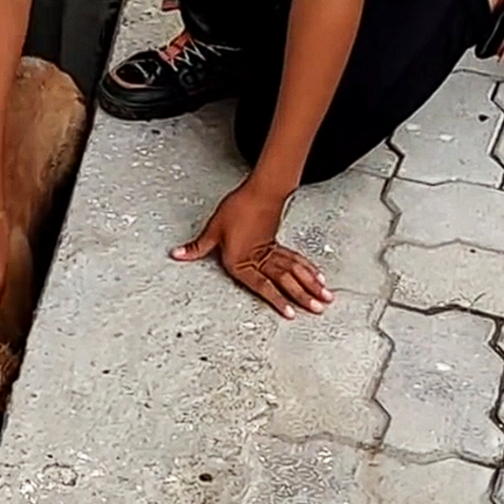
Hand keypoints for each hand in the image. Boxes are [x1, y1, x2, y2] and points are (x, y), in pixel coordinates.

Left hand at [172, 179, 333, 317]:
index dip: (277, 300)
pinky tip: (317, 276)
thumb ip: (197, 247)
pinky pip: (296, 260)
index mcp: (243, 260)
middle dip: (304, 296)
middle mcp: (261, 259)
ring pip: (295, 272)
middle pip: (286, 280)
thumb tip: (177, 254)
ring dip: (311, 285)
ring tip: (326, 297)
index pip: (262, 285)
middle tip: (319, 308)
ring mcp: (273, 251)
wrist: (259, 190)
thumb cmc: (237, 209)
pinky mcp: (278, 242)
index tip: (291, 313)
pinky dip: (308, 269)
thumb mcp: (214, 229)